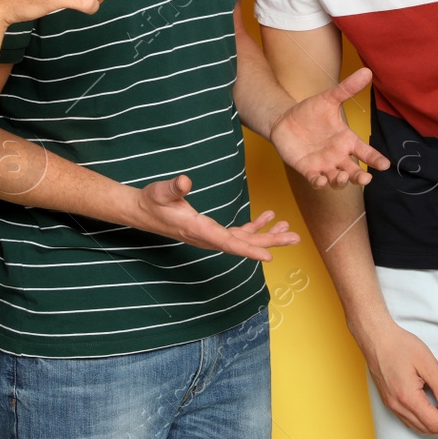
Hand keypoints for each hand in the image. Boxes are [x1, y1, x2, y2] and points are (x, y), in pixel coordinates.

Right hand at [130, 175, 299, 260]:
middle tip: (295, 238)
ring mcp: (211, 235)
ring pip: (244, 240)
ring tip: (289, 230)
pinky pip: (238, 233)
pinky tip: (269, 217)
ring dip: (267, 235)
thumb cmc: (152, 201)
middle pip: (244, 244)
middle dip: (270, 242)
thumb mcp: (161, 191)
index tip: (269, 257)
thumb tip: (185, 181)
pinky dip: (255, 227)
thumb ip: (174, 187)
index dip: (250, 250)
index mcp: (199, 229)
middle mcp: (208, 237)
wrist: (142, 211)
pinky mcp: (211, 230)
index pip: (229, 243)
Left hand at [270, 67, 387, 187]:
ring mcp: (323, 164)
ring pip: (337, 180)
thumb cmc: (311, 111)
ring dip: (341, 181)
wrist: (285, 119)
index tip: (385, 165)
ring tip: (342, 177)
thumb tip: (367, 71)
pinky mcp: (307, 169)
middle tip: (365, 179)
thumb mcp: (329, 98)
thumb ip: (347, 88)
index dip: (375, 159)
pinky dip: (319, 183)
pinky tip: (320, 180)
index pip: (365, 152)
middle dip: (360, 177)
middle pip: (353, 172)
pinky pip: (315, 180)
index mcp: (346, 140)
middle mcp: (338, 156)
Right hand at [359, 315, 437, 434]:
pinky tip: (434, 407)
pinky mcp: (389, 400)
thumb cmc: (400, 346)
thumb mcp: (428, 365)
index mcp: (408, 398)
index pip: (437, 423)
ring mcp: (391, 404)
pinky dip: (425, 418)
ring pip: (418, 426)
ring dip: (437, 423)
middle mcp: (398, 406)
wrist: (376, 337)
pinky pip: (410, 419)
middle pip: (428, 428)